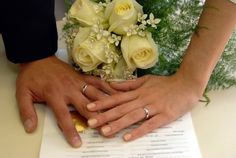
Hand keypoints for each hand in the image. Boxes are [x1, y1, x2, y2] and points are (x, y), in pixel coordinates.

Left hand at [16, 55, 115, 146]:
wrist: (38, 56)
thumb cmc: (31, 76)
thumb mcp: (22, 93)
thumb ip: (26, 111)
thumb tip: (30, 128)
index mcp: (55, 95)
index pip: (64, 117)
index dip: (71, 131)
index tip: (77, 143)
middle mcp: (69, 89)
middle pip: (86, 106)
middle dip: (96, 118)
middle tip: (105, 128)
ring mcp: (78, 82)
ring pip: (95, 94)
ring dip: (106, 103)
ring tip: (116, 112)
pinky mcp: (82, 76)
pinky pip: (97, 81)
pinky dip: (107, 87)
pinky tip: (115, 92)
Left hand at [86, 73, 202, 140]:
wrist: (187, 84)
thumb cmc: (166, 83)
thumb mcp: (146, 80)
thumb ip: (129, 84)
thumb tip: (112, 85)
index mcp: (138, 91)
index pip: (116, 97)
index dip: (102, 102)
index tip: (89, 107)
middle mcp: (142, 99)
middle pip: (121, 108)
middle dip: (105, 115)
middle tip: (90, 123)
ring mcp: (153, 108)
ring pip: (132, 117)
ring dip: (118, 124)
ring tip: (104, 131)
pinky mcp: (164, 116)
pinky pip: (149, 125)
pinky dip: (138, 131)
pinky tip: (128, 138)